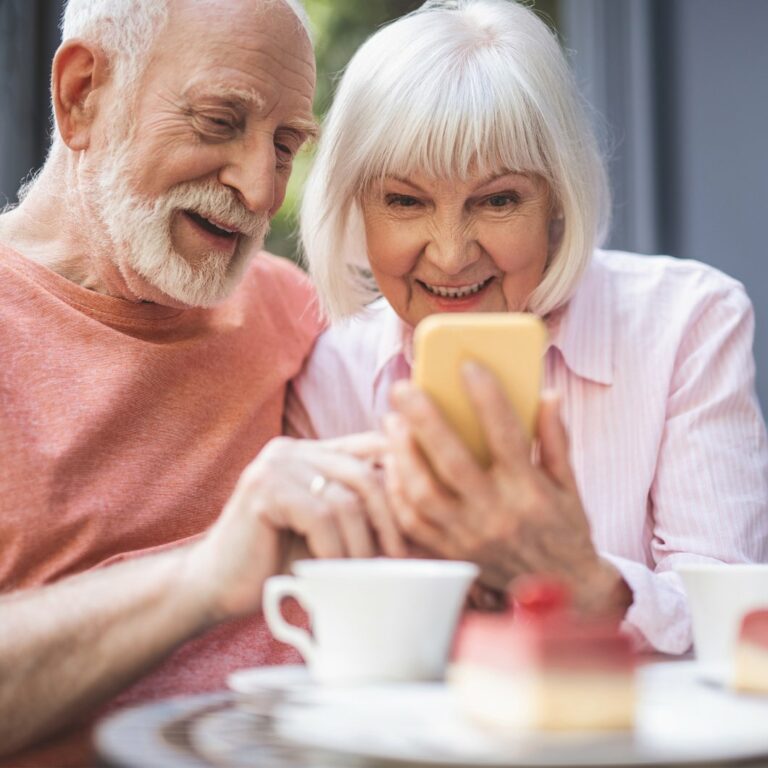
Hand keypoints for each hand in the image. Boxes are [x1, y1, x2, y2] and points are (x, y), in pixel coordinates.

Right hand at [184, 432, 406, 621]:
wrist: (215, 585)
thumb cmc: (277, 563)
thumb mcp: (329, 533)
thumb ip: (363, 516)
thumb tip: (426, 522)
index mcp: (312, 452)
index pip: (373, 445)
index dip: (403, 476)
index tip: (423, 516)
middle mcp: (294, 449)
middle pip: (365, 472)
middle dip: (390, 517)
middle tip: (399, 556)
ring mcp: (276, 465)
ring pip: (346, 499)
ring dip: (361, 543)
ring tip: (363, 573)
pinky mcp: (263, 488)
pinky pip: (320, 517)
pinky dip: (335, 550)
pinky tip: (331, 573)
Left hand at [384, 364, 630, 616]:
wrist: (563, 594)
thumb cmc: (565, 530)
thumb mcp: (570, 485)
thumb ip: (555, 440)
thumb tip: (546, 394)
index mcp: (530, 492)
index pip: (507, 437)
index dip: (488, 398)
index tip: (469, 365)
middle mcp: (497, 515)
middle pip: (453, 462)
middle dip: (425, 420)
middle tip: (404, 388)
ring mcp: (469, 538)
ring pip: (423, 493)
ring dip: (403, 454)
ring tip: (392, 422)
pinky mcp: (450, 554)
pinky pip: (413, 522)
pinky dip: (398, 491)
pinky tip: (392, 462)